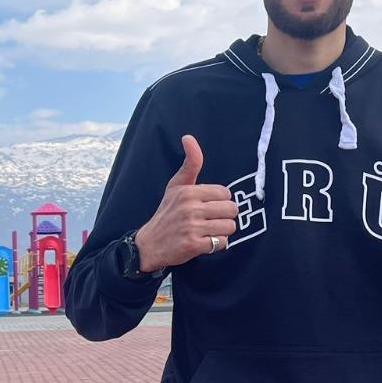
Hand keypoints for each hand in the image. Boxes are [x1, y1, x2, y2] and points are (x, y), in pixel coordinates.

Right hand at [135, 136, 238, 268]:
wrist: (150, 244)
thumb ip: (190, 164)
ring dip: (222, 231)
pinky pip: (223, 242)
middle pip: (232, 209)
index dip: (221, 201)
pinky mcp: (194, 245)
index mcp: (188, 192)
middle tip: (211, 220)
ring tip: (208, 230)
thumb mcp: (175, 186)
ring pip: (230, 226)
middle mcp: (191, 208)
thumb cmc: (167, 213)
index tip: (208, 206)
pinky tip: (204, 241)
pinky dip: (217, 244)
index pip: (225, 193)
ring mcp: (192, 227)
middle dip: (225, 216)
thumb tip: (188, 137)